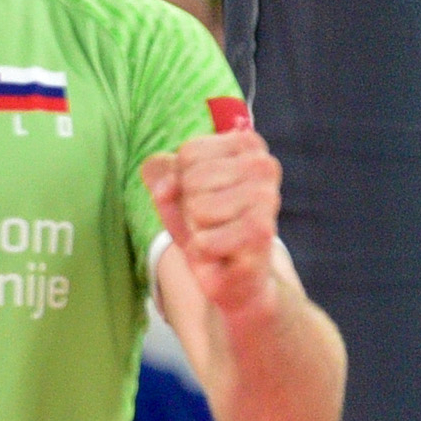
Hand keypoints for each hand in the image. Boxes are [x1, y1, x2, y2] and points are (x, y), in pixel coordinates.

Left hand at [147, 123, 283, 316]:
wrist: (237, 276)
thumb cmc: (207, 226)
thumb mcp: (176, 194)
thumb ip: (160, 173)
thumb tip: (153, 165)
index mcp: (246, 145)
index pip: (188, 154)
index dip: (181, 183)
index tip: (203, 197)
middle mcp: (264, 165)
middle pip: (192, 180)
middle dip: (189, 208)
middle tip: (211, 223)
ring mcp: (267, 198)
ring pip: (198, 209)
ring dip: (197, 231)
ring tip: (217, 237)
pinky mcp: (262, 233)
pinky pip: (203, 241)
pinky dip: (202, 253)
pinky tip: (222, 255)